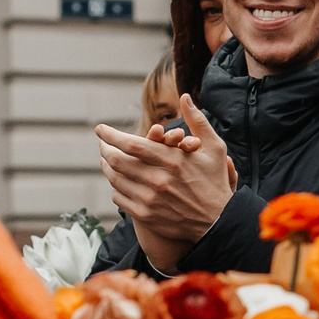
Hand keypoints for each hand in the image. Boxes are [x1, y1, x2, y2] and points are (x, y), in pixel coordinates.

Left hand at [96, 95, 234, 266]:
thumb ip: (197, 121)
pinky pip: (119, 198)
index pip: (131, 144)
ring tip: (107, 160)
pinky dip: (115, 188)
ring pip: (115, 180)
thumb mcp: (214, 148)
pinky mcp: (146, 215)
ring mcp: (150, 199)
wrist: (218, 221)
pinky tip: (118, 182)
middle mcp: (158, 180)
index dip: (111, 135)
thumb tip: (185, 97)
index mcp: (172, 160)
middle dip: (105, 149)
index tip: (100, 129)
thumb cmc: (215, 181)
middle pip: (117, 161)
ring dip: (107, 168)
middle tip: (102, 144)